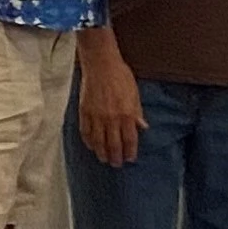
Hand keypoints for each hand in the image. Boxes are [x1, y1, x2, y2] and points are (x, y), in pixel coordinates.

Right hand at [76, 49, 144, 165]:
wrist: (101, 64)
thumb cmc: (120, 76)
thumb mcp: (135, 93)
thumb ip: (137, 112)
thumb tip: (143, 127)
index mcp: (126, 114)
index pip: (129, 140)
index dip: (130, 152)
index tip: (130, 158)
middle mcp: (111, 119)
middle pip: (113, 145)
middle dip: (116, 157)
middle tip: (117, 164)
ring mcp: (96, 117)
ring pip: (98, 142)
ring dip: (102, 153)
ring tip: (104, 159)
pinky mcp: (84, 112)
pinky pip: (85, 132)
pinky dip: (88, 141)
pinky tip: (91, 146)